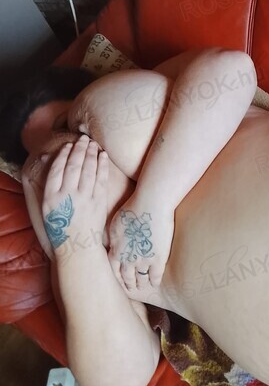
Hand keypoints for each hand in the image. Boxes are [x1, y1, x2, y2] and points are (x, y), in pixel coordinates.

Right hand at [42, 135, 108, 259]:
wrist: (77, 246)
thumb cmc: (61, 226)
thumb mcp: (48, 207)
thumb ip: (51, 185)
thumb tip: (54, 160)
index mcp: (51, 197)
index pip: (57, 169)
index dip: (63, 154)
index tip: (68, 145)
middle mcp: (68, 196)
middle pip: (74, 166)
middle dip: (79, 149)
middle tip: (83, 138)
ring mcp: (85, 198)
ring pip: (88, 170)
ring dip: (91, 153)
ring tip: (92, 143)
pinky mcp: (99, 202)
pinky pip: (101, 179)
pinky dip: (102, 165)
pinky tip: (103, 155)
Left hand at [107, 194, 174, 290]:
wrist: (152, 203)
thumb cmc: (133, 208)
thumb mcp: (115, 223)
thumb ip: (112, 238)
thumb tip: (111, 246)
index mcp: (116, 250)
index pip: (113, 270)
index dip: (116, 277)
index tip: (119, 281)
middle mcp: (128, 259)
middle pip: (127, 276)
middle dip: (128, 283)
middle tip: (131, 287)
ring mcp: (143, 260)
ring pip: (141, 278)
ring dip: (141, 283)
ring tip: (142, 286)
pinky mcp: (158, 259)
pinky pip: (155, 276)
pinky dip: (154, 281)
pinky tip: (154, 283)